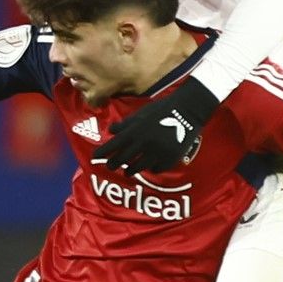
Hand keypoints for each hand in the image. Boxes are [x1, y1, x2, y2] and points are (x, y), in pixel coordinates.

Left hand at [94, 78, 218, 173]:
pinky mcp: (169, 159)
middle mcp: (143, 144)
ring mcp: (156, 153)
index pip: (113, 145)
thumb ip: (125, 124)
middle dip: (113, 164)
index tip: (94, 157)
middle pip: (122, 160)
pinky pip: (155, 169)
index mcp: (135, 131)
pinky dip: (150, 169)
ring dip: (130, 171)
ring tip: (128, 172)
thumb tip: (111, 131)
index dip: (102, 152)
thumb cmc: (162, 109)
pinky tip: (149, 167)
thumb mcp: (141, 114)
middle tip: (110, 166)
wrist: (187, 111)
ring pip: (138, 168)